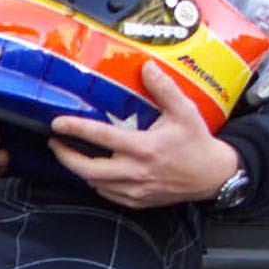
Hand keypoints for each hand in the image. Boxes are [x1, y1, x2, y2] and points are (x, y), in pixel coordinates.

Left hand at [49, 63, 240, 207]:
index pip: (101, 137)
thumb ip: (164, 89)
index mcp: (144, 148)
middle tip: (56, 142)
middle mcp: (136, 171)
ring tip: (70, 153)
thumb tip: (146, 67)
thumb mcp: (185, 111)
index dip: (76, 129)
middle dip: (65, 156)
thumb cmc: (197, 143)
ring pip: (94, 183)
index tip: (57, 123)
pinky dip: (96, 182)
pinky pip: (107, 194)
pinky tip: (95, 170)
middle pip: (88, 169)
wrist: (213, 176)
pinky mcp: (137, 201)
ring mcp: (135, 190)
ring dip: (79, 169)